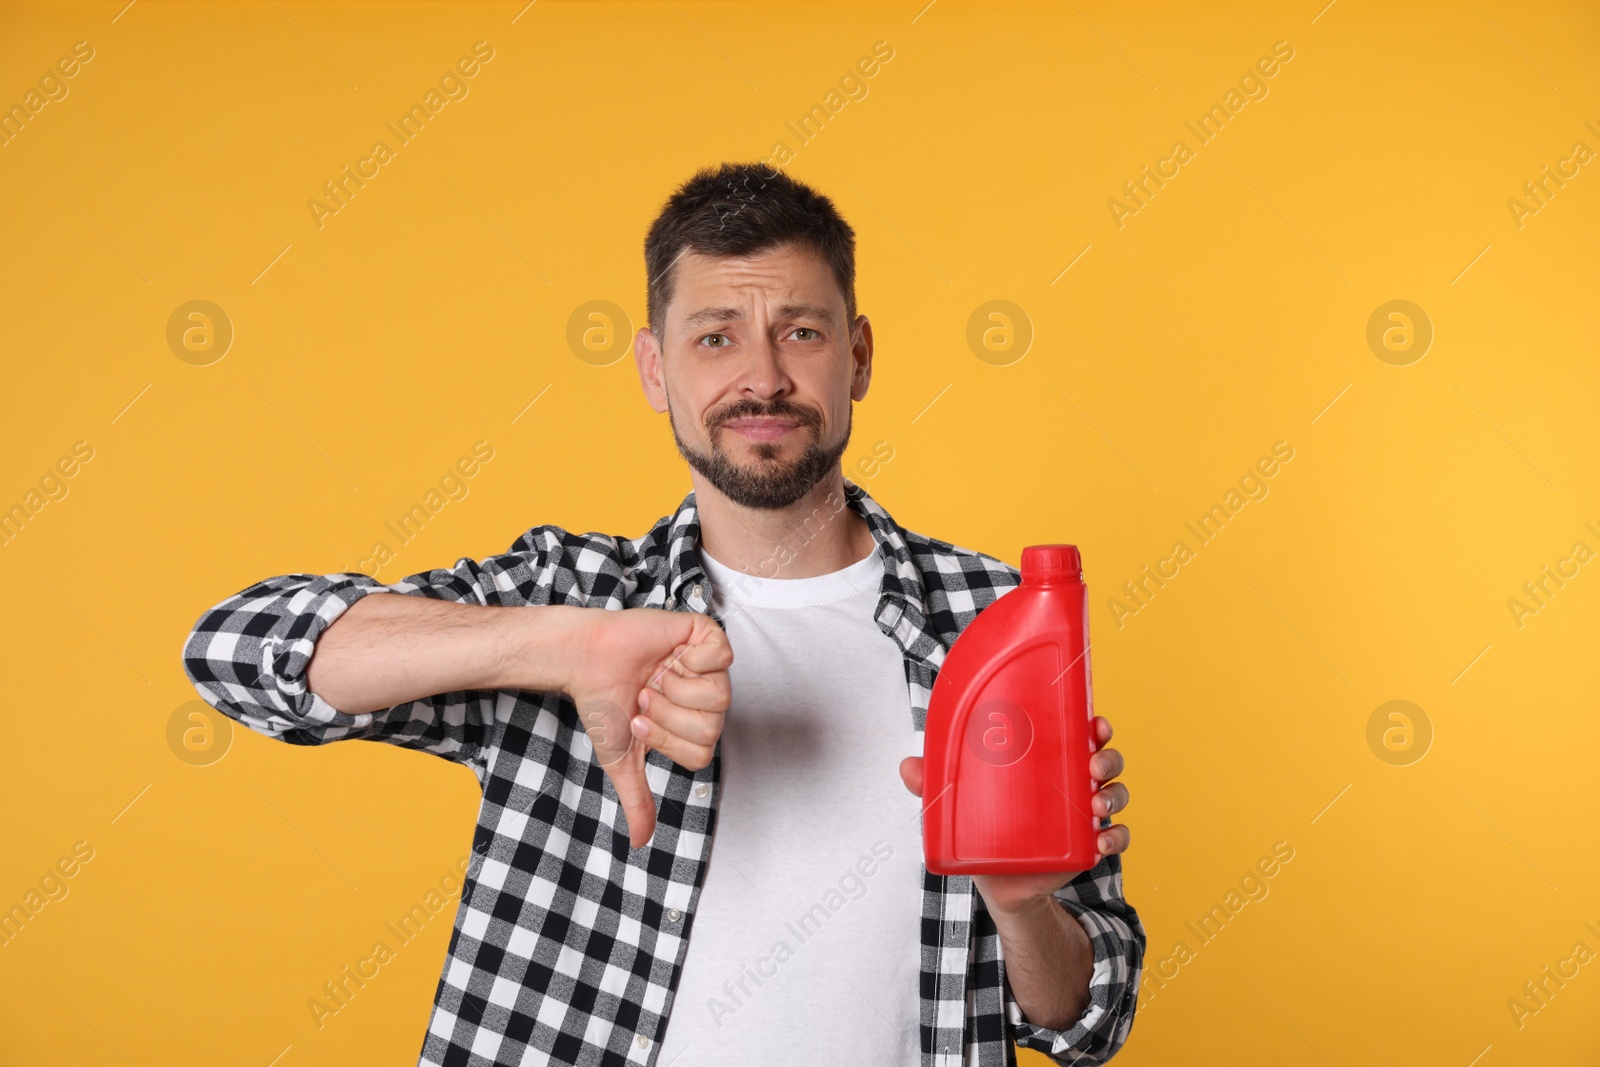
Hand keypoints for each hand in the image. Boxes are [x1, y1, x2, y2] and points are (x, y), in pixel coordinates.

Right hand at [563, 608, 732, 847]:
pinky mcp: (704, 635)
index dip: (666, 741)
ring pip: (720, 695)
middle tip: (647, 697)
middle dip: (668, 716)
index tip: (639, 722)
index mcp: (691, 725)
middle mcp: (705, 697)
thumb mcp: (621, 758)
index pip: (702, 752)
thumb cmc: (604, 702)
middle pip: (712, 728)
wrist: (585, 659)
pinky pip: (723, 655)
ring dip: (676, 690)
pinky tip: (674, 656)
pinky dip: (693, 660)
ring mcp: (707, 666)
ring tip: (655, 677)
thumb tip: (641, 843)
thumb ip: (637, 798)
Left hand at [898, 714, 1128, 914]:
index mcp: (1049, 762)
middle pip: (1104, 760)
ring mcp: (1083, 816)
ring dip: (1114, 795)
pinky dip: (1115, 838)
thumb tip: (906, 766)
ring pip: (1115, 794)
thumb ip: (934, 786)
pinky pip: (1115, 839)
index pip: (1079, 734)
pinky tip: (1101, 842)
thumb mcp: (960, 806)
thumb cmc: (984, 830)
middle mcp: (1072, 783)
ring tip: (1097, 804)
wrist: (998, 886)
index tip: (1095, 723)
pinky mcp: (1086, 848)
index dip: (1094, 725)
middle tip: (1093, 766)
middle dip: (1107, 758)